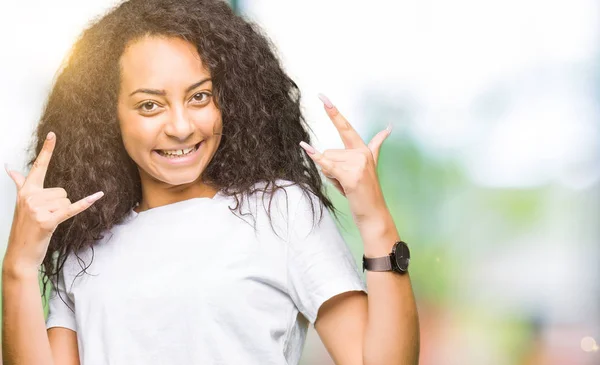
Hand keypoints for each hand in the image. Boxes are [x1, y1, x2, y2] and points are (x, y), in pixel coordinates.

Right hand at [3, 132, 103, 274]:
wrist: (20, 253)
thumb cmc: (24, 228)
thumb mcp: (20, 204)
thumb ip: (20, 184)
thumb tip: (10, 167)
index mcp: (26, 191)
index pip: (38, 166)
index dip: (47, 150)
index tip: (53, 134)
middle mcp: (30, 196)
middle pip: (62, 190)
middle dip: (59, 204)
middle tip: (45, 216)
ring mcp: (38, 209)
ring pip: (66, 200)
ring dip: (62, 212)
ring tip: (47, 222)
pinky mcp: (48, 220)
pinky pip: (72, 208)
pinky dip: (85, 203)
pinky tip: (98, 195)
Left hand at [299, 94, 391, 225]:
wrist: (374, 213)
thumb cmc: (365, 192)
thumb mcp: (370, 165)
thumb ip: (376, 144)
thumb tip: (389, 128)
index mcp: (364, 149)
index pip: (346, 127)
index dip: (334, 112)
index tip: (323, 97)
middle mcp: (362, 153)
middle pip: (329, 152)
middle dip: (331, 169)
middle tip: (347, 183)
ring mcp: (357, 164)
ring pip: (326, 162)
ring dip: (331, 177)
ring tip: (347, 187)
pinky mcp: (351, 176)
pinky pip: (327, 165)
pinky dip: (316, 159)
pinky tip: (305, 147)